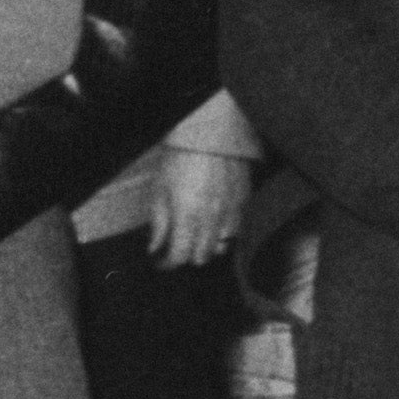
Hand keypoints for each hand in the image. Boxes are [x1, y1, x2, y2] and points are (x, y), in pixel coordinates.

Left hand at [144, 146, 250, 269]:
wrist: (211, 134)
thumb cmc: (183, 157)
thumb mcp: (160, 189)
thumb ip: (159, 223)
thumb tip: (154, 246)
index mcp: (188, 216)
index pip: (179, 256)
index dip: (168, 263)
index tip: (161, 261)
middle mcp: (212, 219)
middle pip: (201, 257)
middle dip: (185, 256)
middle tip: (175, 247)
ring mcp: (231, 212)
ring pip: (220, 248)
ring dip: (206, 247)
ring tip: (195, 237)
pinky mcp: (244, 203)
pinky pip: (235, 231)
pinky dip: (223, 235)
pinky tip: (213, 225)